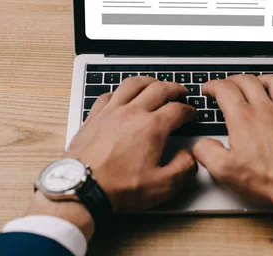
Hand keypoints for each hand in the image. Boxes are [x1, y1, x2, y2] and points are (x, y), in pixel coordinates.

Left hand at [28, 77, 196, 236]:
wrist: (81, 189)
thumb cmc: (117, 188)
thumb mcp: (162, 186)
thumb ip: (184, 168)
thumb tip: (190, 156)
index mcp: (151, 127)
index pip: (177, 109)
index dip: (188, 110)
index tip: (191, 114)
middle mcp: (132, 113)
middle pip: (159, 89)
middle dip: (174, 88)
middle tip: (181, 92)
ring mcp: (111, 112)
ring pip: (133, 84)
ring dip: (149, 81)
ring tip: (156, 84)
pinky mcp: (94, 117)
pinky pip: (109, 94)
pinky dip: (120, 91)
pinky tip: (122, 96)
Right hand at [193, 74, 272, 231]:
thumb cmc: (268, 180)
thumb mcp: (225, 171)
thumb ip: (206, 152)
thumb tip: (200, 145)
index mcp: (244, 119)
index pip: (225, 89)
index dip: (213, 85)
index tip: (208, 89)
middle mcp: (267, 111)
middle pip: (248, 81)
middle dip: (233, 79)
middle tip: (227, 85)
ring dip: (263, 78)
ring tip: (256, 82)